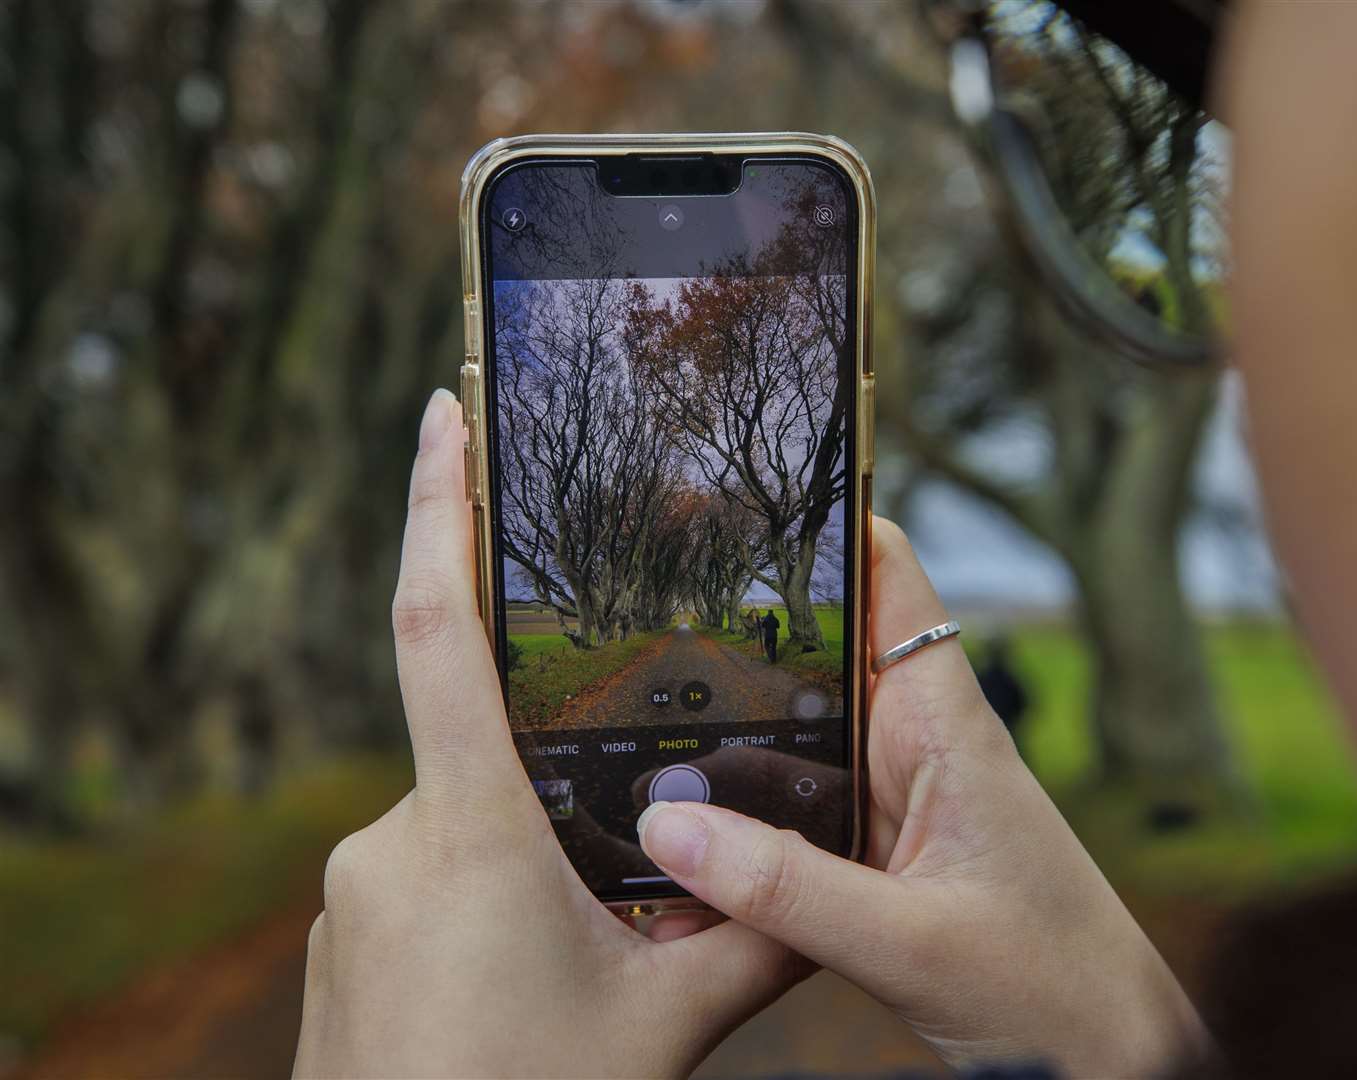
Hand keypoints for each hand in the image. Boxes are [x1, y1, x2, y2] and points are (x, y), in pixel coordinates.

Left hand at [293, 390, 800, 1078]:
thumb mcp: (667, 1023)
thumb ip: (754, 932)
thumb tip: (828, 880)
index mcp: (470, 831)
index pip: (436, 628)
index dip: (433, 506)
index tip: (440, 412)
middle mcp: (392, 839)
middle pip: (489, 753)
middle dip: (561, 783)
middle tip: (612, 881)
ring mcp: (357, 890)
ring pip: (468, 828)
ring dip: (534, 863)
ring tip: (582, 959)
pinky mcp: (346, 939)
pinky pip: (428, 879)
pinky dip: (490, 904)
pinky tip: (529, 983)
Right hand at [636, 518, 1210, 1076]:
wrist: (1106, 1057)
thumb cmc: (1054, 985)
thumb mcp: (910, 942)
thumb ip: (789, 889)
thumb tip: (669, 825)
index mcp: (945, 728)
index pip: (892, 582)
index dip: (830, 518)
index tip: (745, 483)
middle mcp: (913, 748)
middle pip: (816, 654)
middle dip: (734, 629)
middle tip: (634, 605)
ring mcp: (890, 803)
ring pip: (789, 743)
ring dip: (721, 744)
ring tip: (622, 726)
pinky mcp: (873, 858)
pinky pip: (789, 822)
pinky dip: (734, 830)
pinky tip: (670, 848)